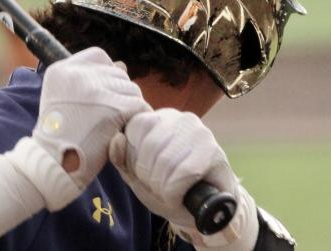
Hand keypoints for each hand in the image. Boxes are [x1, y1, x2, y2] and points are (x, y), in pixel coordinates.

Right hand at [7, 47, 150, 210]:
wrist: (53, 165)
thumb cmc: (61, 135)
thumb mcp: (65, 99)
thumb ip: (90, 79)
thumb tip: (123, 65)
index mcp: (61, 70)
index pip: (98, 57)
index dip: (106, 73)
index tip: (103, 93)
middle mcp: (77, 75)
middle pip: (117, 73)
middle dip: (119, 93)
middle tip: (110, 115)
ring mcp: (95, 90)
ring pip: (131, 88)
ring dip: (129, 106)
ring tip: (115, 123)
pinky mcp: (112, 108)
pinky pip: (138, 105)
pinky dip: (138, 116)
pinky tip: (127, 128)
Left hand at [109, 109, 258, 249]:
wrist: (207, 211)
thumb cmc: (170, 189)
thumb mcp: (138, 176)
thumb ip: (122, 159)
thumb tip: (116, 138)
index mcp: (160, 118)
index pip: (135, 127)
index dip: (136, 159)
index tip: (147, 173)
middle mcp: (181, 118)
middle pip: (149, 148)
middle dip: (149, 177)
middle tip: (162, 187)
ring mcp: (200, 132)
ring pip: (165, 162)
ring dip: (163, 188)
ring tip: (173, 191)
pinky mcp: (214, 151)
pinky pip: (182, 174)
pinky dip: (175, 194)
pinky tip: (184, 195)